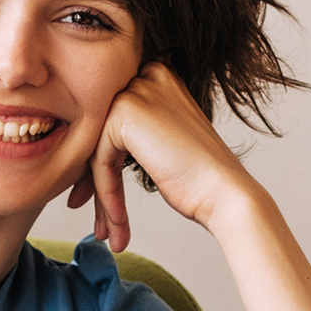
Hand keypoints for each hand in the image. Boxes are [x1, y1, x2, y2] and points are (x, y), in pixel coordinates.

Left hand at [65, 62, 258, 250]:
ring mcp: (135, 92)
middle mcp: (146, 77)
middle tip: (100, 224)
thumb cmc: (200, 176)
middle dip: (95, 185)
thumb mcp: (162, 141)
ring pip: (97, 152)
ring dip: (101, 198)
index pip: (112, 124)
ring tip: (107, 233)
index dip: (102, 168)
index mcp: (157, 78)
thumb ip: (132, 132)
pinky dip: (106, 196)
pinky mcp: (124, 114)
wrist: (225, 192)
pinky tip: (117, 224)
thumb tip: (85, 149)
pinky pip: (100, 161)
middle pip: (101, 137)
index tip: (98, 203)